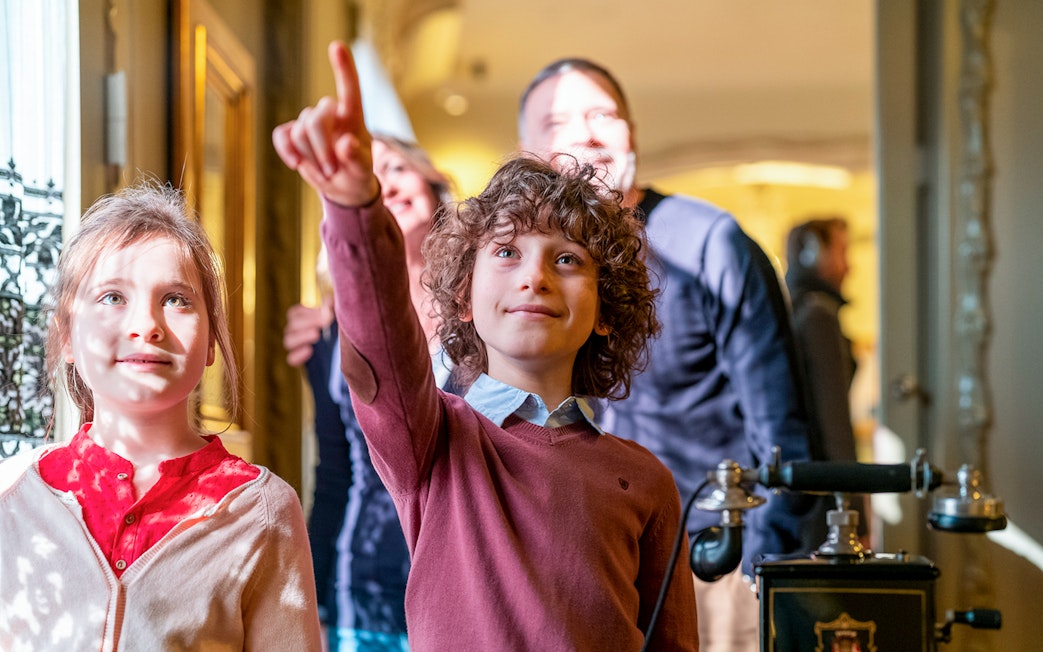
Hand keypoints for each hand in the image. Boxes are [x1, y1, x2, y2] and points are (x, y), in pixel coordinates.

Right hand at [272, 41, 379, 206]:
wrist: (343, 187)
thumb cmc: (358, 174)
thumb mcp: (363, 171)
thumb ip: (357, 158)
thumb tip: (346, 143)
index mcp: (353, 116)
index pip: (349, 88)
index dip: (343, 67)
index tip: (336, 45)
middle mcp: (330, 113)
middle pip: (315, 119)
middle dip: (321, 149)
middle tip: (331, 172)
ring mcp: (310, 121)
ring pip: (300, 132)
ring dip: (310, 157)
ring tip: (325, 172)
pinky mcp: (293, 132)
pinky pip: (282, 135)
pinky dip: (287, 152)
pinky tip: (296, 164)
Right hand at [283, 302, 333, 366]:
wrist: (347, 350)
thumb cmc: (339, 328)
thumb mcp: (337, 316)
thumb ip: (332, 308)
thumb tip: (329, 301)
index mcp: (302, 319)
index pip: (294, 313)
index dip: (306, 312)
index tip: (323, 311)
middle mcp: (296, 332)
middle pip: (291, 325)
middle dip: (307, 322)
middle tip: (325, 321)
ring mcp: (297, 347)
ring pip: (288, 341)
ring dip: (301, 336)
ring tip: (316, 334)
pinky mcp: (301, 360)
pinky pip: (291, 359)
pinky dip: (298, 355)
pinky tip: (309, 350)